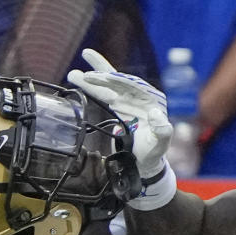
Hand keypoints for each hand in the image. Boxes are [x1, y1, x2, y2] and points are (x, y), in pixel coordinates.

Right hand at [67, 49, 172, 178]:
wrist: (144, 160)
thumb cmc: (154, 152)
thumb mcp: (161, 144)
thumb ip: (162, 130)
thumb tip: (154, 113)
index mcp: (153, 100)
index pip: (134, 86)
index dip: (119, 81)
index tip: (104, 78)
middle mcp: (140, 96)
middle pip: (119, 82)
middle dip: (101, 77)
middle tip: (85, 75)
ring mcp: (128, 100)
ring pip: (108, 86)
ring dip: (91, 80)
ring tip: (73, 74)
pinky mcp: (119, 106)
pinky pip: (104, 93)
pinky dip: (92, 87)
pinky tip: (80, 79)